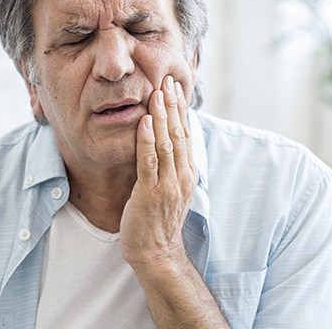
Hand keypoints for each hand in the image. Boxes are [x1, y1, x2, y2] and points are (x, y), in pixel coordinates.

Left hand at [120, 75, 197, 266]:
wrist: (156, 251)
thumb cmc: (159, 218)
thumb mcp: (172, 186)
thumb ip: (172, 163)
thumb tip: (167, 138)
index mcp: (188, 172)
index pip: (186, 133)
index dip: (181, 109)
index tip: (175, 87)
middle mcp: (182, 175)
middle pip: (179, 133)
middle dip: (173, 105)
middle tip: (167, 80)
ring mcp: (168, 184)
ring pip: (166, 143)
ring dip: (161, 116)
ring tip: (157, 93)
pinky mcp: (150, 193)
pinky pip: (149, 162)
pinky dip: (146, 140)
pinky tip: (143, 121)